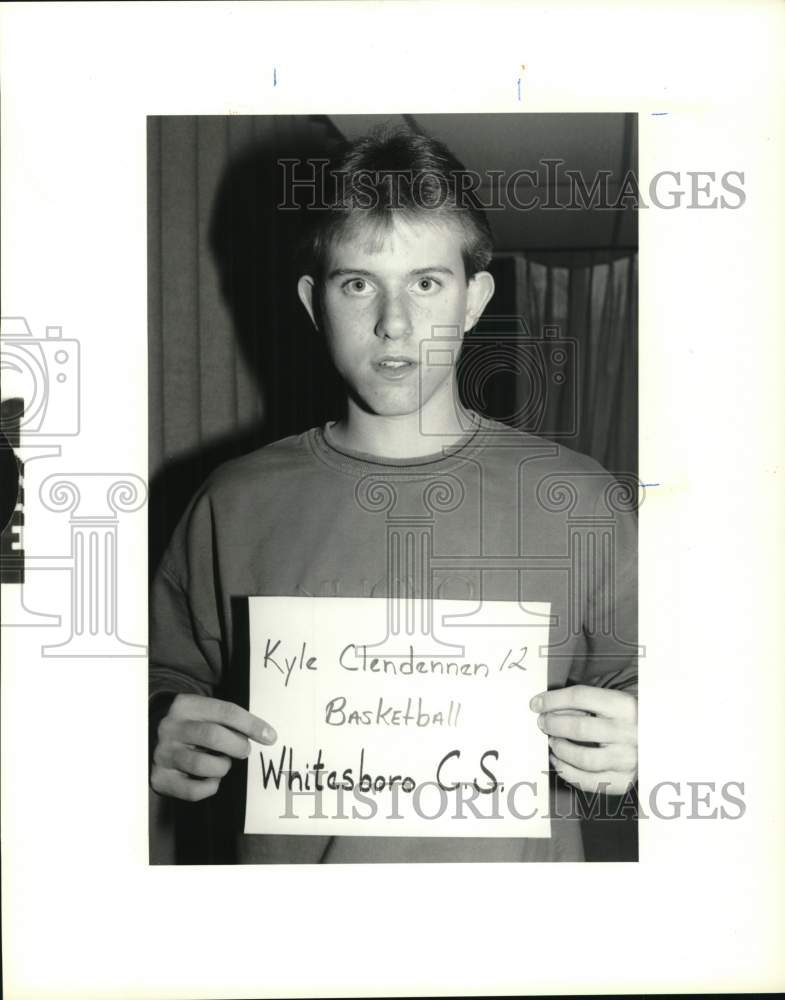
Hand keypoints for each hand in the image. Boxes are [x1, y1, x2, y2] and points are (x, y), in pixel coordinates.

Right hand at [151, 694, 275, 801]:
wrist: (149, 736)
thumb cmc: (190, 725)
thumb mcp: (204, 712)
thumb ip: (228, 719)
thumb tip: (266, 735)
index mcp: (186, 706)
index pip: (225, 711)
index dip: (252, 724)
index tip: (270, 736)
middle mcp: (171, 728)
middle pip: (214, 736)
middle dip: (238, 746)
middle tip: (244, 751)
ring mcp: (163, 754)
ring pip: (202, 764)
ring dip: (222, 767)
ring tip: (223, 763)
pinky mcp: (160, 778)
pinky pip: (193, 790)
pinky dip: (210, 787)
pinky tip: (211, 779)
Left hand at [530, 685, 636, 794]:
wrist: (661, 744)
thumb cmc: (628, 720)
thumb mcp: (613, 702)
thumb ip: (585, 704)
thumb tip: (548, 708)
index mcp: (625, 706)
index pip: (580, 697)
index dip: (552, 700)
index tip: (536, 703)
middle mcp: (629, 733)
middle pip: (579, 728)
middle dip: (553, 724)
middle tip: (543, 723)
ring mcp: (628, 760)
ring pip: (583, 758)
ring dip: (560, 749)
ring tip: (552, 743)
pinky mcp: (623, 781)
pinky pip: (588, 781)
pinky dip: (567, 772)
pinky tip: (559, 762)